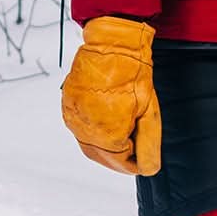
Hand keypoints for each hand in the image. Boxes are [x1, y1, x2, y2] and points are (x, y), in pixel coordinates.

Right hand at [60, 15, 162, 175]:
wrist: (111, 46)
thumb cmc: (133, 76)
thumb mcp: (149, 113)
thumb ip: (148, 145)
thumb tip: (149, 169)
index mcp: (106, 134)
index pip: (120, 162)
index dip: (134, 162)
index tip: (143, 155)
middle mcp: (84, 129)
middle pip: (102, 156)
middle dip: (118, 155)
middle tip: (133, 147)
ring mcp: (73, 116)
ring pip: (88, 143)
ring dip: (104, 143)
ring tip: (120, 129)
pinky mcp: (67, 105)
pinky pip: (79, 127)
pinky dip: (92, 129)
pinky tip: (106, 118)